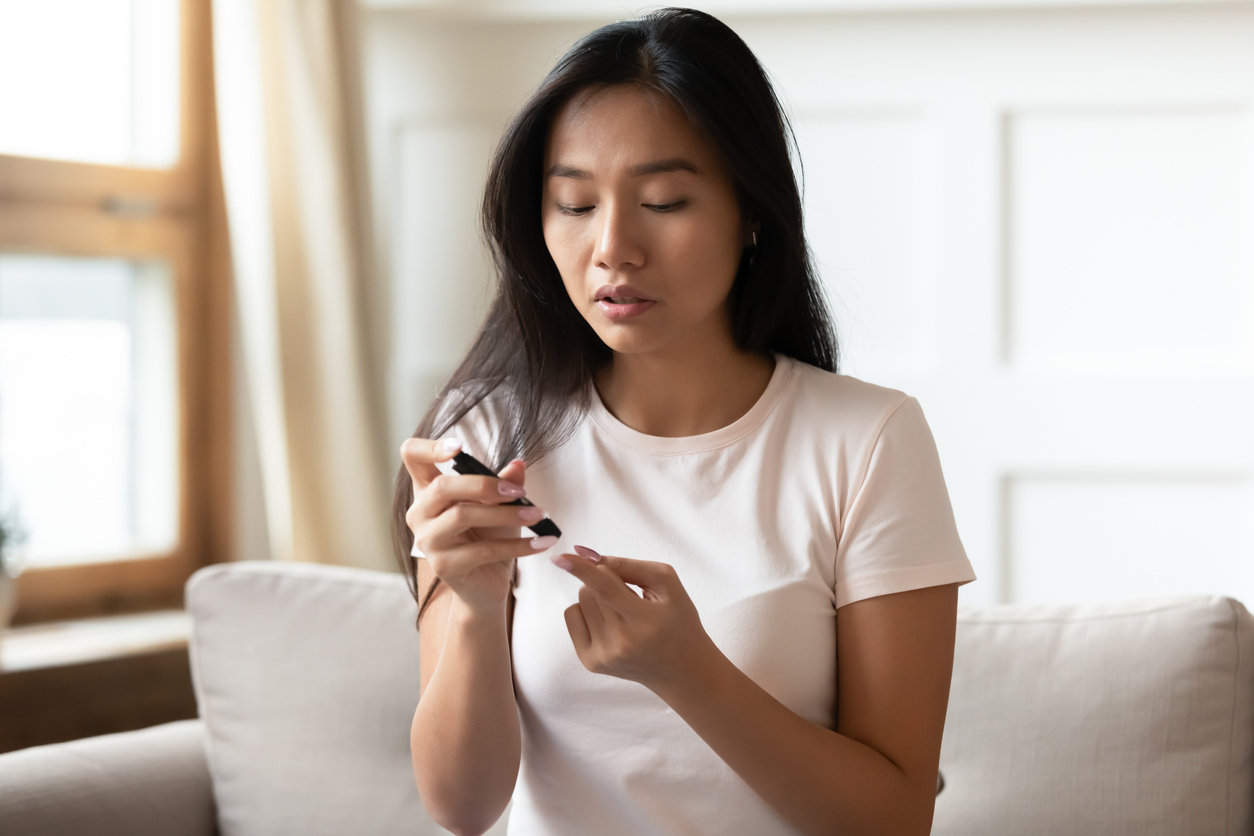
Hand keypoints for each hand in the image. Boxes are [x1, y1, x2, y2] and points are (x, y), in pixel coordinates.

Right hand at [401, 437, 556, 613]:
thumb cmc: (487, 537)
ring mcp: (428, 541)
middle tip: (519, 492)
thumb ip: (506, 483)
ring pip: (462, 516)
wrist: (486, 583)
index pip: (412, 456)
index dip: (430, 447)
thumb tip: (519, 465)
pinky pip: (483, 549)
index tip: (459, 446)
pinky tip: (541, 542)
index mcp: (428, 490)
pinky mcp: (444, 566)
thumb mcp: (499, 505)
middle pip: (442, 486)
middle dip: (484, 485)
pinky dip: (518, 545)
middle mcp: (420, 513)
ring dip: (507, 514)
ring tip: (538, 515)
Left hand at [554, 546, 718, 691]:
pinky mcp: (590, 662)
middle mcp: (621, 643)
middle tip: (630, 599)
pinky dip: (587, 611)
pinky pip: (572, 616)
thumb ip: (628, 565)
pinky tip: (609, 623)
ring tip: (623, 614)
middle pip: (590, 589)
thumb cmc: (677, 620)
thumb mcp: (666, 584)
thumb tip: (585, 555)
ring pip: (580, 600)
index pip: (606, 589)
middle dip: (605, 582)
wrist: (680, 669)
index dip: (582, 570)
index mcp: (645, 622)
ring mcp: (603, 656)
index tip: (560, 556)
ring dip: (597, 597)